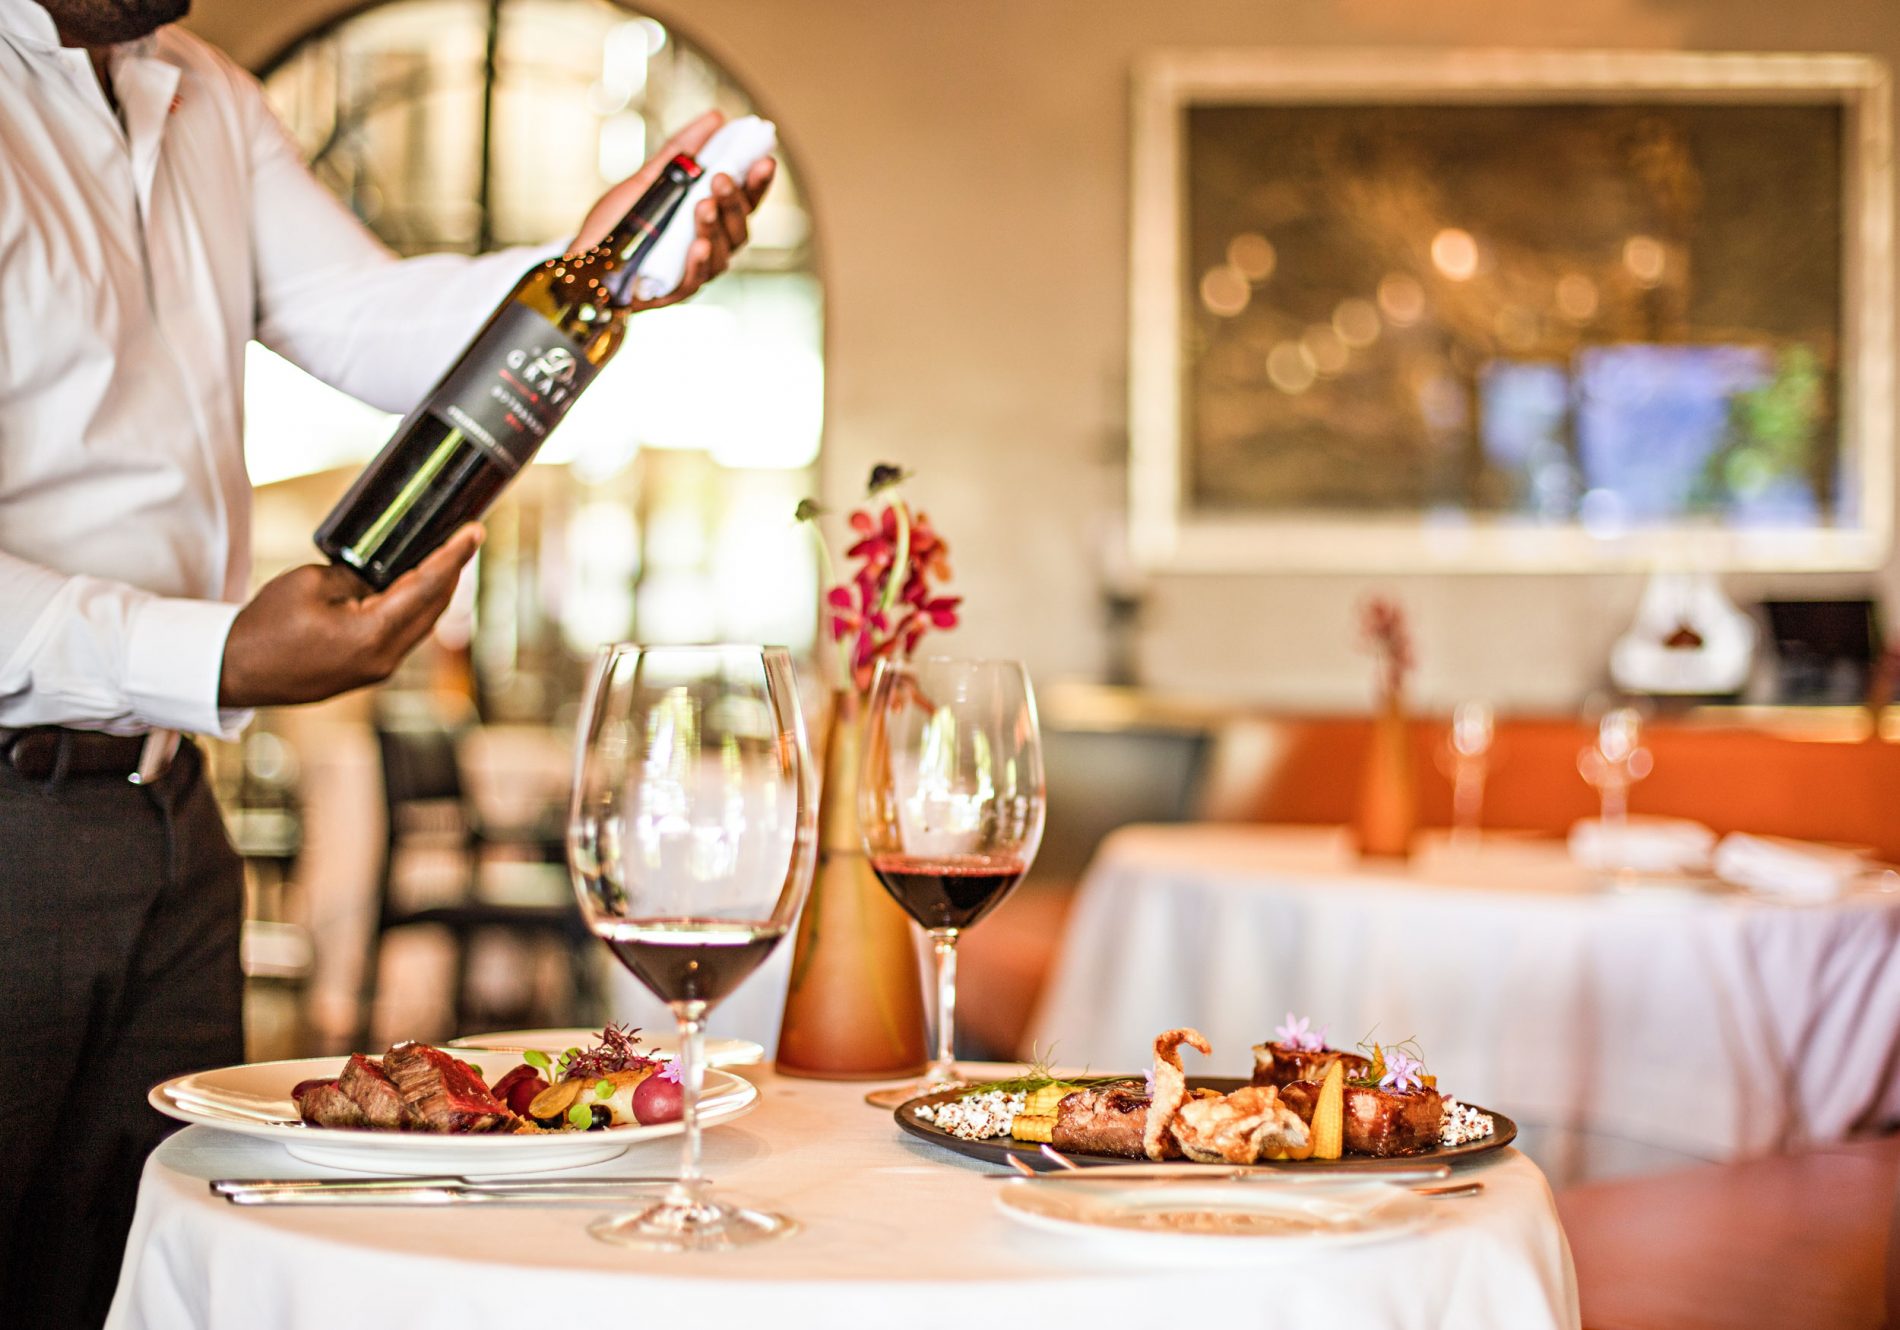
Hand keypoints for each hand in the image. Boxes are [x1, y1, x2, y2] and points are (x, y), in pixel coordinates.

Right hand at [218, 525, 482, 707]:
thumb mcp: (313, 583)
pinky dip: (417, 607)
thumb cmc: (267, 625)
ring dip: (437, 589)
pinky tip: (420, 586)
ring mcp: (380, 669)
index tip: (476, 532)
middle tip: (465, 537)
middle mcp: (386, 657)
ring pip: (423, 622)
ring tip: (448, 556)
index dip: (454, 556)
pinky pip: (405, 634)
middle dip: (452, 570)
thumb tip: (383, 573)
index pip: (427, 587)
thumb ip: (358, 575)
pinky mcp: (369, 671)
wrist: (236, 670)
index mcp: (373, 634)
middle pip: (434, 607)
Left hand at [568, 109, 775, 310]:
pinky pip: (695, 279)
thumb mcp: (648, 179)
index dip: (757, 183)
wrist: (581, 259)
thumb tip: (716, 118)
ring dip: (715, 227)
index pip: (745, 202)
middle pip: (738, 227)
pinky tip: (698, 245)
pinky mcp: (674, 292)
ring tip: (704, 204)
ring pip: (722, 252)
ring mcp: (695, 270)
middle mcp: (710, 246)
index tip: (765, 160)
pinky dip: (699, 262)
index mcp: (710, 220)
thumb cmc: (617, 223)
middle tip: (721, 178)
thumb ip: (681, 151)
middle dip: (733, 201)